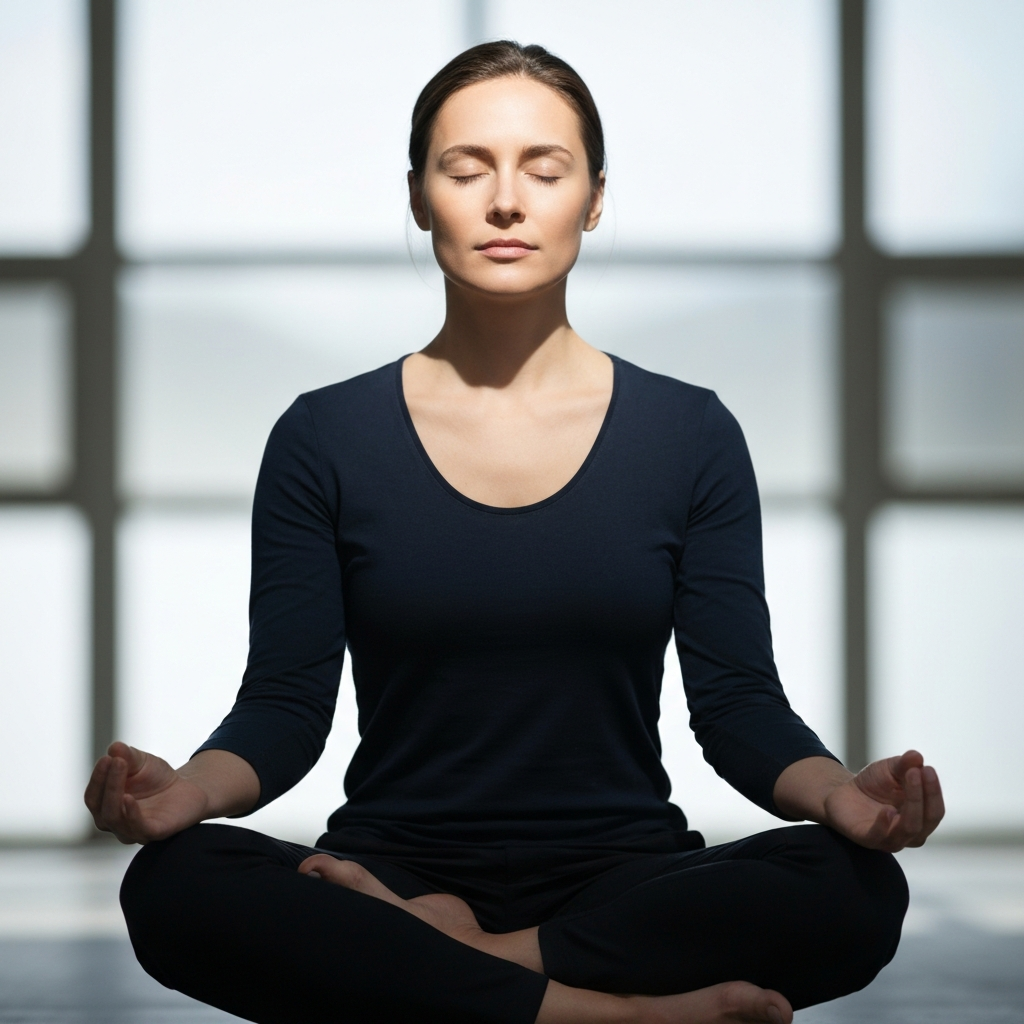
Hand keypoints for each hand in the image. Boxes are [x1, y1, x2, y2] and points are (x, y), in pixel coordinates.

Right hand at [84, 741, 209, 844]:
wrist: (188, 789)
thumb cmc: (157, 778)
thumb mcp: (142, 762)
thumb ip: (128, 755)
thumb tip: (114, 747)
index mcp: (106, 806)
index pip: (93, 796)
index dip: (97, 778)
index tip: (106, 758)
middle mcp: (115, 822)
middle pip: (100, 808)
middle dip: (107, 782)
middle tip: (116, 761)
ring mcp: (133, 830)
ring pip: (114, 819)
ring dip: (114, 793)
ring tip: (121, 769)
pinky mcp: (153, 833)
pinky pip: (138, 828)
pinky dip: (131, 814)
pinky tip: (129, 798)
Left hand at [823, 750, 943, 851]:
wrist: (842, 793)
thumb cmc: (873, 784)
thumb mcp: (889, 769)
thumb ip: (904, 764)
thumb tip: (917, 756)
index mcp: (921, 818)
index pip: (935, 810)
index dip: (934, 790)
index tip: (928, 769)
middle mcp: (911, 833)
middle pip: (926, 820)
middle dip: (923, 794)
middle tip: (917, 771)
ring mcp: (890, 839)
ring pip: (908, 829)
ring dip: (911, 805)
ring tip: (907, 779)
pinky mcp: (868, 839)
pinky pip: (879, 836)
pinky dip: (884, 824)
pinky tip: (887, 810)